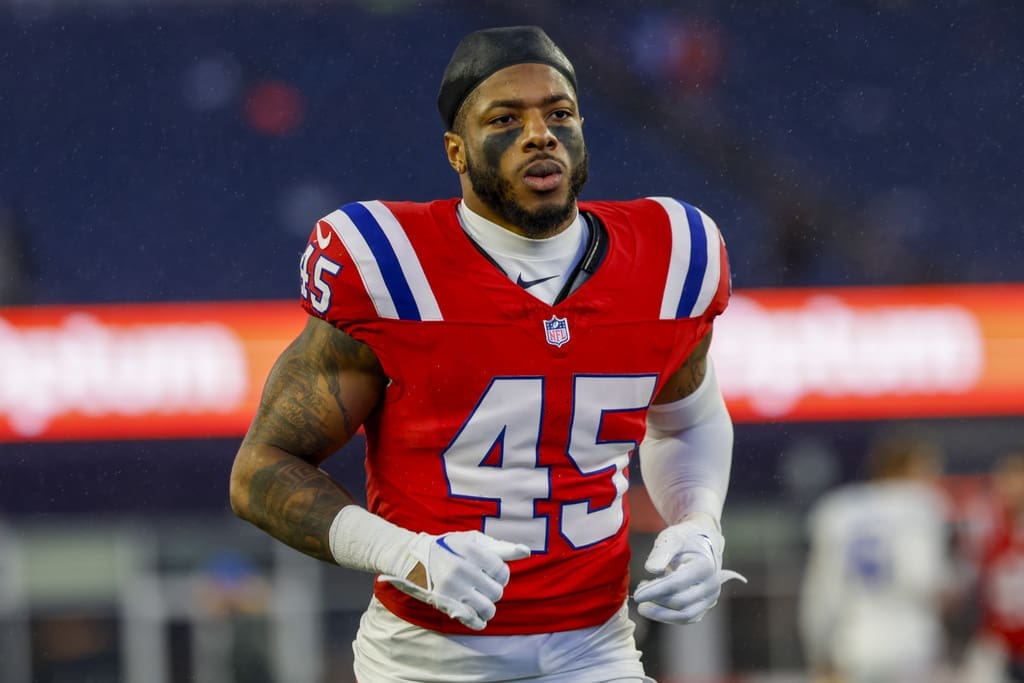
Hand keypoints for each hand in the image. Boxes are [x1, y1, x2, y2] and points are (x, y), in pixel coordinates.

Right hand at [378, 530, 529, 630]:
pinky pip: (472, 621)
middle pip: (497, 592)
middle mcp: (462, 570)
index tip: (492, 573)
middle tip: (482, 585)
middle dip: (493, 590)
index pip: (502, 571)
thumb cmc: (450, 548)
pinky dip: (478, 621)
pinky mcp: (445, 603)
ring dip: (487, 606)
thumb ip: (501, 547)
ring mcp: (453, 588)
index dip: (501, 574)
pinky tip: (476, 616)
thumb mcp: (473, 541)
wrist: (415, 558)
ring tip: (479, 599)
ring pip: (488, 608)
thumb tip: (526, 551)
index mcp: (471, 551)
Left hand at [633, 514, 745, 623]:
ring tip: (643, 605)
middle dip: (656, 601)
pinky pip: (686, 618)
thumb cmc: (685, 539)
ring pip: (685, 615)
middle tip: (638, 594)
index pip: (676, 584)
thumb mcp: (672, 537)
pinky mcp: (705, 606)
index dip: (654, 590)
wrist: (703, 542)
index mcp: (705, 566)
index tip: (637, 595)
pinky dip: (668, 616)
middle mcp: (712, 585)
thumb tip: (651, 569)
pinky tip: (653, 606)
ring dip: (661, 613)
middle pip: (680, 602)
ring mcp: (711, 598)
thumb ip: (661, 552)